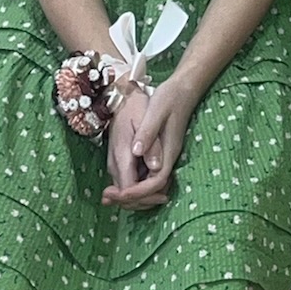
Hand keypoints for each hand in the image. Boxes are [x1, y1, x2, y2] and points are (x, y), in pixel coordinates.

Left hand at [101, 77, 195, 208]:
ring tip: (109, 196)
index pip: (154, 183)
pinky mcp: (160, 155)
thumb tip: (136, 152)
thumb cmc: (170, 97)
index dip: (136, 192)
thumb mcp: (156, 110)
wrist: (184, 90)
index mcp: (167, 151)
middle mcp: (167, 159)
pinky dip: (134, 185)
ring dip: (131, 195)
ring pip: (151, 187)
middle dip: (131, 199)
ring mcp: (165, 158)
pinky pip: (148, 178)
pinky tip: (118, 183)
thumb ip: (147, 132)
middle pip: (153, 192)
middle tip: (106, 198)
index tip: (116, 194)